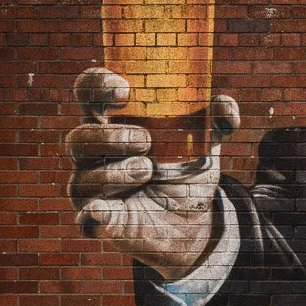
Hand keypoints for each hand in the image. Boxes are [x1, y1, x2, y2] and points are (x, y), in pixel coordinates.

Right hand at [65, 68, 239, 280]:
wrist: (192, 218)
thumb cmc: (185, 168)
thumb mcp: (204, 142)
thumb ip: (217, 120)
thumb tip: (224, 105)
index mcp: (114, 122)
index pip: (90, 93)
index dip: (98, 85)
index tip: (124, 91)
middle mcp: (95, 153)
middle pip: (80, 137)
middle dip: (111, 136)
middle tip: (146, 140)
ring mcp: (92, 188)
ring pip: (83, 177)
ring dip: (115, 172)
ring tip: (148, 170)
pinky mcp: (99, 220)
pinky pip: (86, 220)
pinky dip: (94, 215)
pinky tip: (102, 211)